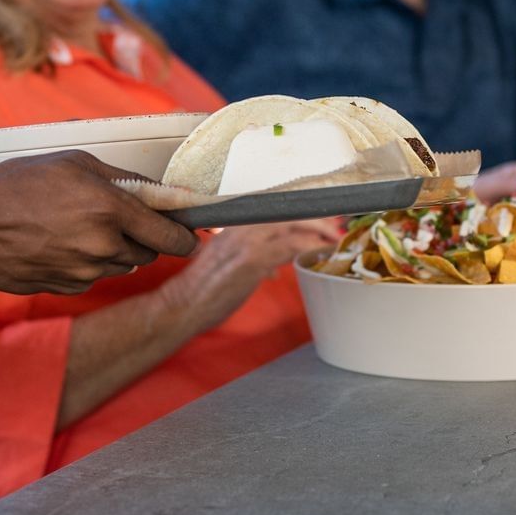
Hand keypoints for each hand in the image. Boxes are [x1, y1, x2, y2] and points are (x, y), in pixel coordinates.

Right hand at [0, 152, 197, 295]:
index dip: (185, 236)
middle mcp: (103, 245)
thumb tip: (167, 195)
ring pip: (121, 266)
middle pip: (149, 254)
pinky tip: (57, 244)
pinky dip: (84, 263)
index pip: (172, 238)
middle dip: (141, 237)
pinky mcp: (66, 288)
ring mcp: (84, 272)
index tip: (189, 234)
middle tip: (114, 216)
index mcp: (112, 209)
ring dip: (112, 250)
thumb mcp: (77, 164)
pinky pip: (91, 277)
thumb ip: (128, 182)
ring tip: (75, 226)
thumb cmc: (20, 184)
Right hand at [168, 217, 344, 332]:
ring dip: (317, 230)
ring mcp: (245, 242)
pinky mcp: (250, 260)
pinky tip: (319, 252)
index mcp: (234, 225)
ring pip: (291, 223)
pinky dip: (307, 246)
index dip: (301, 210)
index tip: (321, 218)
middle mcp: (240, 227)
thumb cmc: (204, 291)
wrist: (181, 307)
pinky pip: (288, 246)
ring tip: (333, 239)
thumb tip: (275, 266)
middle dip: (316, 217)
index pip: (273, 207)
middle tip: (334, 228)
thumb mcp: (229, 264)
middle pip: (287, 210)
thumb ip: (254, 258)